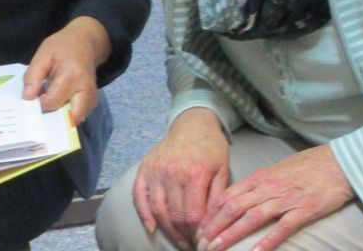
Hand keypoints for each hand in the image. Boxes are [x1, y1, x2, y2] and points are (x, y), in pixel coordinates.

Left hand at [23, 16, 110, 123]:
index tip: (29, 100)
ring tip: (48, 107)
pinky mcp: (92, 102)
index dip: (38, 105)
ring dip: (60, 118)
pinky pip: (78, 115)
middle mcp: (86, 90)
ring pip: (75, 119)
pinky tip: (57, 105)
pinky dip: (66, 114)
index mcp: (72, 76)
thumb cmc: (62, 47)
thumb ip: (33, 76)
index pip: (53, 102)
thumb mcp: (42, 55)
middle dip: (53, 118)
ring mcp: (92, 97)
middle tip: (39, 111)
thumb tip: (27, 98)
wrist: (85, 42)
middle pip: (69, 117)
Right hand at [133, 108, 229, 249]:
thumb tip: (212, 225)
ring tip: (178, 240)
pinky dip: (144, 215)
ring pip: (157, 210)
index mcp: (195, 174)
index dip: (198, 233)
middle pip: (174, 216)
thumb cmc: (211, 148)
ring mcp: (156, 171)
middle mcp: (172, 173)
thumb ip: (218, 197)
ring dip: (167, 230)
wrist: (192, 124)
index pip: (193, 215)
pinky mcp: (145, 169)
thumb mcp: (223, 170)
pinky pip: (139, 196)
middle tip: (191, 245)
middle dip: (183, 235)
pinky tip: (152, 229)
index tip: (203, 242)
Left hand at [197, 144, 353, 250]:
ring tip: (216, 248)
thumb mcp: (276, 171)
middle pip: (233, 207)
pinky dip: (268, 240)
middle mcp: (268, 187)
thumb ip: (257, 185)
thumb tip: (238, 199)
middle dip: (213, 227)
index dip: (209, 213)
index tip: (198, 228)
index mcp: (259, 178)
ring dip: (231, 234)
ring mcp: (286, 198)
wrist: (339, 162)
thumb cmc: (307, 167)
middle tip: (199, 243)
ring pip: (251, 217)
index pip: (226, 196)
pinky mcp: (305, 209)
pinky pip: (283, 227)